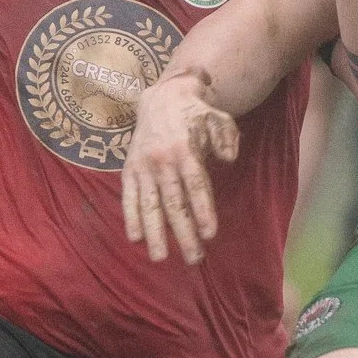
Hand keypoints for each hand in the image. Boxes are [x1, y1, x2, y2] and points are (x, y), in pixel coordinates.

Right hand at [121, 72, 239, 263]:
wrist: (161, 99)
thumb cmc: (196, 115)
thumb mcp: (218, 119)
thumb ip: (226, 138)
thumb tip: (229, 159)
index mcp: (185, 150)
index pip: (195, 186)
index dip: (202, 210)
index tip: (209, 234)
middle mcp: (162, 161)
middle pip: (174, 203)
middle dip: (183, 233)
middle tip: (193, 258)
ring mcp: (143, 167)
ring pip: (149, 205)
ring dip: (155, 233)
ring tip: (160, 258)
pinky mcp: (129, 169)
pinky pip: (128, 197)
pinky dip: (130, 218)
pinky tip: (136, 238)